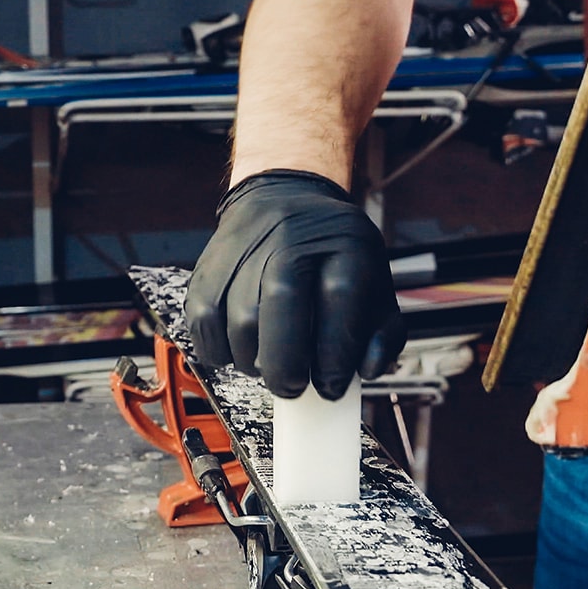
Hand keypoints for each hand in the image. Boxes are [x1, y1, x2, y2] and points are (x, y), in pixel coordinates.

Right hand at [187, 169, 406, 399]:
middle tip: (293, 388)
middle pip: (282, 300)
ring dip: (254, 360)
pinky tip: (241, 349)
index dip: (335, 352)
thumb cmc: (331, 256)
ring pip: (240, 322)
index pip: (340, 297)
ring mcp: (243, 251)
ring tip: (269, 361)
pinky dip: (221, 351)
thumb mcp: (374, 284)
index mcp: (343, 242)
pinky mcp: (206, 271)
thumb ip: (383, 335)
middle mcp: (290, 238)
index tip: (332, 387)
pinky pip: (204, 325)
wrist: (281, 200)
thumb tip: (367, 370)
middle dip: (287, 362)